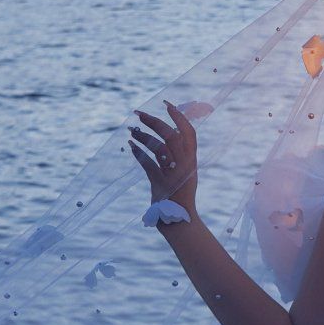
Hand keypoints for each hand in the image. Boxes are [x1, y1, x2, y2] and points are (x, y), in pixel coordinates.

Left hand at [129, 103, 198, 222]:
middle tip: (139, 113)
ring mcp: (174, 176)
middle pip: (171, 136)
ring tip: (131, 130)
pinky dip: (138, 153)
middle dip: (154, 122)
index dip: (179, 116)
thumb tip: (168, 133)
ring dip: (143, 136)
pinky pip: (148, 164)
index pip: (189, 132)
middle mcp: (186, 166)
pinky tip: (130, 145)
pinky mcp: (161, 185)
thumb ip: (179, 155)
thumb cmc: (179, 194)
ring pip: (158, 148)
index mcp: (192, 160)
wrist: (180, 221)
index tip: (166, 103)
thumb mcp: (184, 172)